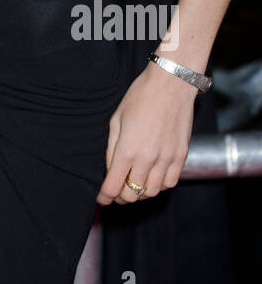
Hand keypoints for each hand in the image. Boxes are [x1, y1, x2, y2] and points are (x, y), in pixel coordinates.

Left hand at [97, 60, 193, 203]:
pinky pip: (170, 182)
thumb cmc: (140, 97)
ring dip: (141, 192)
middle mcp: (148, 159)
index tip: (102, 198)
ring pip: (152, 192)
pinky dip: (160, 185)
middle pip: (133, 194)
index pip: (113, 186)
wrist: (171, 85)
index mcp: (127, 150)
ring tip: (135, 183)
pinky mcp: (181, 156)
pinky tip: (153, 176)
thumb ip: (112, 148)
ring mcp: (167, 159)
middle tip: (117, 190)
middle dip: (121, 196)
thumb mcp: (116, 119)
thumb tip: (111, 169)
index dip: (105, 196)